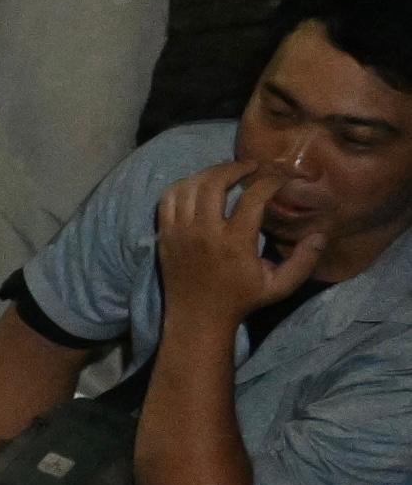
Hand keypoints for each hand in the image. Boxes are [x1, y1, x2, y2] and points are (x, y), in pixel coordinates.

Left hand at [151, 158, 321, 328]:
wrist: (197, 317)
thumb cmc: (241, 300)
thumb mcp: (280, 286)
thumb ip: (303, 261)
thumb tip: (320, 235)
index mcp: (234, 243)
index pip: (252, 198)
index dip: (269, 182)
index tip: (279, 179)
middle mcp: (204, 232)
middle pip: (214, 183)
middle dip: (234, 168)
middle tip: (250, 167)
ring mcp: (180, 232)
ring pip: (189, 187)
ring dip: (209, 173)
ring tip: (226, 172)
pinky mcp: (164, 234)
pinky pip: (168, 199)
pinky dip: (183, 185)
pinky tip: (198, 185)